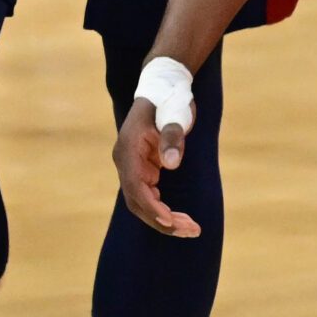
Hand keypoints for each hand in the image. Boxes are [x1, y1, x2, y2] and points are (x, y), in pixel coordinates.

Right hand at [115, 98, 202, 237]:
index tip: (171, 222)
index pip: (136, 188)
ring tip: (191, 229)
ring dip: (164, 218)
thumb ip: (172, 137)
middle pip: (138, 202)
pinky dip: (164, 209)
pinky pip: (149, 196)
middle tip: (191, 231)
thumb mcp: (174, 114)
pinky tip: (181, 218)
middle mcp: (126, 161)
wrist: (165, 86)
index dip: (152, 209)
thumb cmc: (170, 98)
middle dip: (162, 220)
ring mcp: (133, 166)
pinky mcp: (143, 168)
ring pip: (143, 202)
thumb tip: (171, 163)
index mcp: (128, 150)